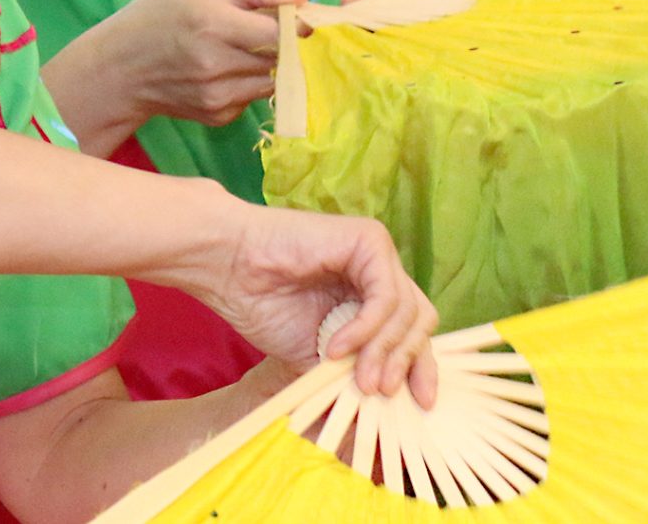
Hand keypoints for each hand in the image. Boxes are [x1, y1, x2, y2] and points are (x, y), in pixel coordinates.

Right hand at [45, 0, 308, 151]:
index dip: (298, 23)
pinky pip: (254, 96)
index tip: (298, 15)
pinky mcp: (219, 116)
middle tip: (273, 27)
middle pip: (282, 56)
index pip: (282, 31)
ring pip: (274, 79)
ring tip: (245, 46)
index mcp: (215, 23)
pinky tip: (227, 69)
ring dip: (271, 63)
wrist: (121, 67)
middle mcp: (218, 64)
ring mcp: (219, 95)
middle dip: (288, 42)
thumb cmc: (162, 14)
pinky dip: (250, 82)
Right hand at [197, 204, 437, 406]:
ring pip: (407, 311)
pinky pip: (386, 296)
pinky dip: (367, 328)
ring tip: (358, 379)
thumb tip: (383, 408)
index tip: (419, 403)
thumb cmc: (262, 305)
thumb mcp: (317, 356)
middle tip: (380, 392)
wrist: (227, 267)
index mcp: (370, 294)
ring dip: (382, 352)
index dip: (420, 367)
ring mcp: (376, 253)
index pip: (413, 330)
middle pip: (420, 320)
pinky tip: (336, 347)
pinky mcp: (368, 240)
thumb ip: (351, 372)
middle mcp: (379, 270)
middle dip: (406, 362)